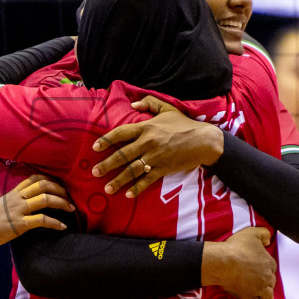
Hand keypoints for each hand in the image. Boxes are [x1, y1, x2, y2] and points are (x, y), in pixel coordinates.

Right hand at [0, 175, 73, 249]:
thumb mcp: (0, 205)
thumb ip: (12, 203)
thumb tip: (22, 207)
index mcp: (13, 193)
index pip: (34, 178)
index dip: (50, 179)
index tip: (59, 185)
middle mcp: (18, 198)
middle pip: (44, 185)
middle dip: (60, 190)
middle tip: (69, 198)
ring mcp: (19, 210)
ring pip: (45, 199)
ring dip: (62, 203)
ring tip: (71, 209)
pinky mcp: (19, 224)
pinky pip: (41, 220)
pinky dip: (55, 223)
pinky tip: (62, 227)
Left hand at [92, 96, 223, 197]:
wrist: (204, 141)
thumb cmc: (184, 124)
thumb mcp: (167, 108)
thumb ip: (149, 103)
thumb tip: (132, 104)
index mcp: (146, 127)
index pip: (121, 133)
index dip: (106, 140)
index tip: (95, 147)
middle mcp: (148, 143)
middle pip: (122, 155)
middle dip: (107, 164)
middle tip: (95, 172)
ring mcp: (155, 158)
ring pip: (132, 170)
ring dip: (118, 180)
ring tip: (107, 188)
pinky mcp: (164, 169)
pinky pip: (147, 180)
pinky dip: (137, 188)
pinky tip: (128, 195)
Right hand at [201, 227, 274, 298]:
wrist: (224, 262)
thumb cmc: (237, 246)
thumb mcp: (252, 233)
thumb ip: (264, 233)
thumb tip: (269, 240)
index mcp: (268, 262)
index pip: (273, 266)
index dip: (267, 267)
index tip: (262, 267)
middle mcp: (266, 277)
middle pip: (271, 281)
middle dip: (268, 281)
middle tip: (261, 281)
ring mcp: (258, 289)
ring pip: (268, 294)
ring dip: (267, 295)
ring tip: (265, 296)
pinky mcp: (249, 297)